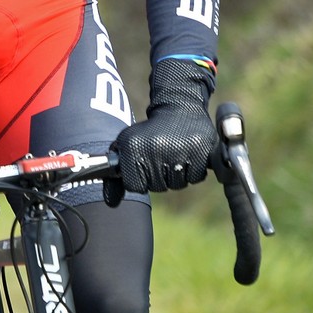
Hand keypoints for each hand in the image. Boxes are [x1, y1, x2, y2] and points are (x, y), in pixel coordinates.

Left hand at [111, 58, 215, 193]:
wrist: (179, 108)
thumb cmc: (149, 132)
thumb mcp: (127, 147)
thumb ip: (115, 176)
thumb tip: (111, 203)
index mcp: (133, 147)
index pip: (134, 186)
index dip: (139, 179)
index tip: (142, 166)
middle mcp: (155, 149)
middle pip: (157, 187)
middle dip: (158, 177)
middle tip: (160, 157)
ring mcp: (180, 150)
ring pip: (177, 184)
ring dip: (176, 175)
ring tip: (174, 154)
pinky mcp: (202, 151)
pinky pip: (196, 178)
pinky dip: (192, 171)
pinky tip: (187, 154)